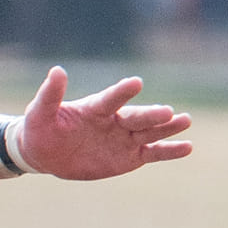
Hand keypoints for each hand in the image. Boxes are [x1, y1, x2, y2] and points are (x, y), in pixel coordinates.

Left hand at [16, 66, 191, 178]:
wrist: (45, 154)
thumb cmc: (41, 129)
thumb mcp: (39, 113)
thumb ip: (50, 95)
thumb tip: (57, 70)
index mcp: (96, 108)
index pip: (111, 98)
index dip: (122, 92)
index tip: (135, 83)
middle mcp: (115, 120)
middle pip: (136, 116)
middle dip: (151, 115)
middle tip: (167, 112)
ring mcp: (125, 138)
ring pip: (150, 132)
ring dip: (167, 127)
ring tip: (185, 120)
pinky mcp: (130, 156)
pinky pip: (153, 153)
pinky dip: (169, 151)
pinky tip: (187, 147)